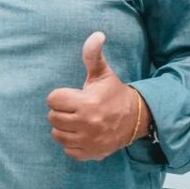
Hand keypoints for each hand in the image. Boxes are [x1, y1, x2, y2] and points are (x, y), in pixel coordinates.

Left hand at [46, 32, 143, 160]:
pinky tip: (82, 134)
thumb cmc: (114, 94)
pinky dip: (72, 143)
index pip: (53, 100)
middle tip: (75, 108)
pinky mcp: (90, 153)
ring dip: (64, 128)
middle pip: (52, 118)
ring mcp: (88, 141)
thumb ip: (93, 55)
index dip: (60, 96)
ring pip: (57, 135)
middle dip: (61, 111)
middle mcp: (87, 124)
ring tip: (77, 120)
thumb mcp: (103, 73)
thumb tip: (97, 35)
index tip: (73, 96)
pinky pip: (68, 150)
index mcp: (87, 103)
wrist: (136, 119)